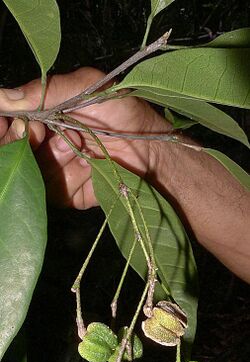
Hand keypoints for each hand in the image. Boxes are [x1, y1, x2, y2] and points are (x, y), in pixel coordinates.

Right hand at [0, 68, 170, 208]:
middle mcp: (43, 145)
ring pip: (28, 172)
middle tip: (38, 131)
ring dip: (47, 158)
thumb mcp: (87, 89)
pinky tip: (83, 167)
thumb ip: (47, 91)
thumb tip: (2, 96)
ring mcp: (52, 171)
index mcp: (44, 118)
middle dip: (22, 140)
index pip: (11, 122)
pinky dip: (62, 179)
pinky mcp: (65, 194)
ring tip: (74, 146)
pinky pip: (49, 192)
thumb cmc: (122, 113)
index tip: (12, 119)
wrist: (150, 151)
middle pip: (13, 150)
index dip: (7, 123)